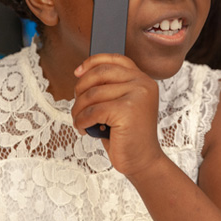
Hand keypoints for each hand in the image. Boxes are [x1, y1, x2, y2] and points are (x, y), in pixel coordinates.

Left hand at [72, 53, 164, 175]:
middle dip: (80, 88)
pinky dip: (81, 121)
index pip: (115, 59)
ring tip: (80, 121)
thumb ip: (110, 87)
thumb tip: (81, 73)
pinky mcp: (127, 110)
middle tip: (77, 105)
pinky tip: (84, 129)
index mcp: (142, 79)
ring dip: (78, 110)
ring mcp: (136, 95)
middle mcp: (142, 83)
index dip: (93, 62)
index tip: (77, 72)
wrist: (143, 161)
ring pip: (92, 94)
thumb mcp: (121, 104)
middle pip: (100, 73)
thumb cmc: (128, 134)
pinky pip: (92, 111)